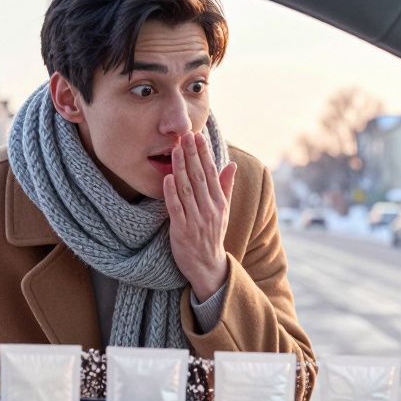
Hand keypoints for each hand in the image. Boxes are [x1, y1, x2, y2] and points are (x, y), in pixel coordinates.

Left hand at [163, 131, 236, 300]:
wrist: (208, 265)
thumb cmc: (212, 234)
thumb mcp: (224, 210)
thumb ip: (226, 186)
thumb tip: (232, 164)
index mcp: (220, 203)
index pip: (211, 173)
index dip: (204, 153)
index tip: (198, 136)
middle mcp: (209, 210)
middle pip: (199, 177)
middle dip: (192, 154)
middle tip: (185, 135)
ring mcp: (195, 220)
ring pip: (187, 189)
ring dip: (181, 167)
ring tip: (175, 149)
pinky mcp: (181, 231)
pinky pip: (176, 208)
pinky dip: (171, 192)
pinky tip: (168, 177)